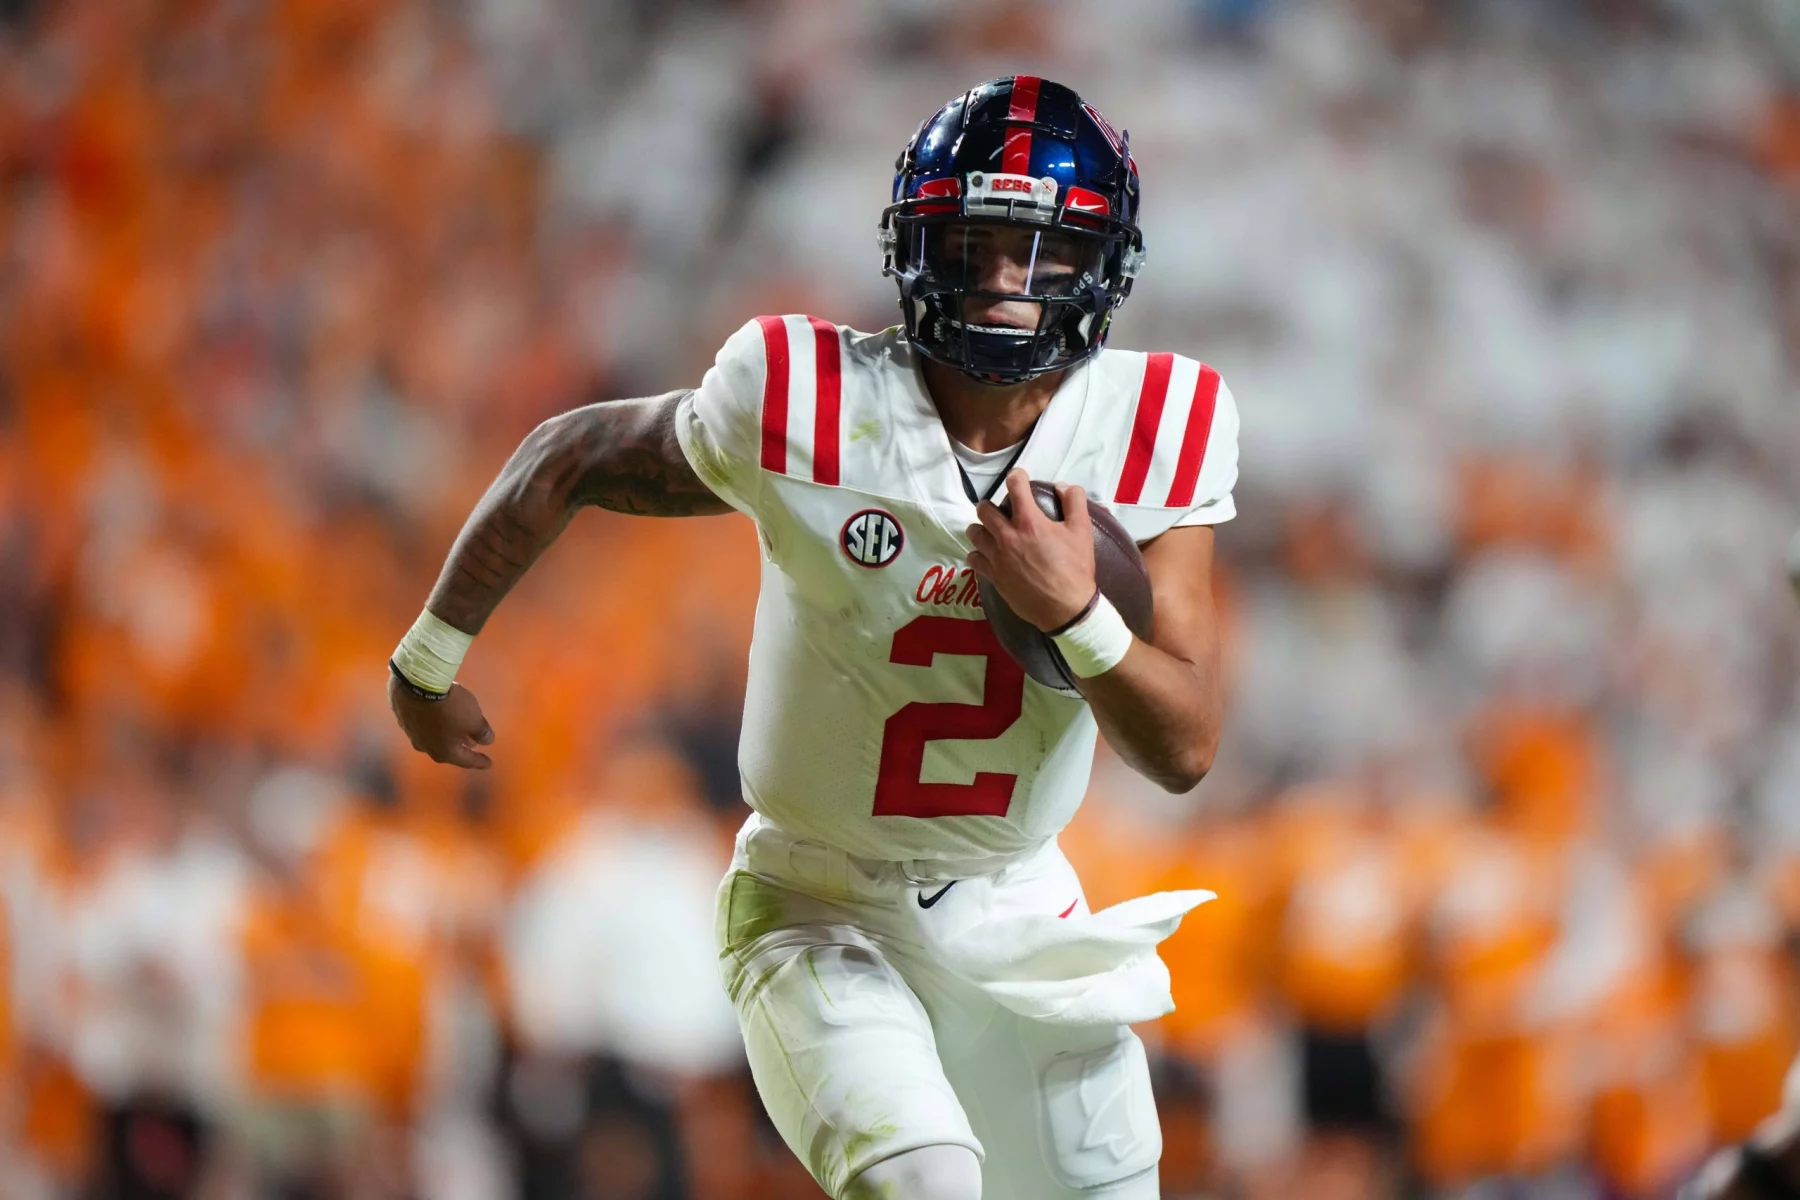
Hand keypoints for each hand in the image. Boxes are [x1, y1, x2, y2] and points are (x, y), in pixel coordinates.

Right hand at [388, 674, 494, 768]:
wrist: (417, 684)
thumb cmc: (451, 707)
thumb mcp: (474, 720)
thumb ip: (482, 732)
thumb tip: (487, 740)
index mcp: (444, 752)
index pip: (466, 760)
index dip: (479, 761)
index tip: (488, 763)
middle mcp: (425, 747)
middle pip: (446, 750)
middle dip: (460, 747)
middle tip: (472, 745)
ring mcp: (411, 732)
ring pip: (432, 737)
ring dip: (444, 734)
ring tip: (454, 729)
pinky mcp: (402, 716)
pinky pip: (421, 722)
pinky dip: (431, 721)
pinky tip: (435, 715)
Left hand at [966, 469, 1096, 631]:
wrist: (1066, 608)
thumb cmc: (1076, 568)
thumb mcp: (1083, 531)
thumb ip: (1074, 502)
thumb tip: (1063, 486)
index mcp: (1029, 522)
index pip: (1015, 487)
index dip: (1017, 476)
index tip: (1019, 477)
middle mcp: (1007, 537)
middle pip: (984, 510)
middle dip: (991, 504)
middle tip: (1000, 509)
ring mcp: (997, 558)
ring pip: (974, 534)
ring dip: (981, 528)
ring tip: (991, 531)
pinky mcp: (993, 576)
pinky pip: (973, 559)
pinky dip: (977, 554)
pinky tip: (986, 554)